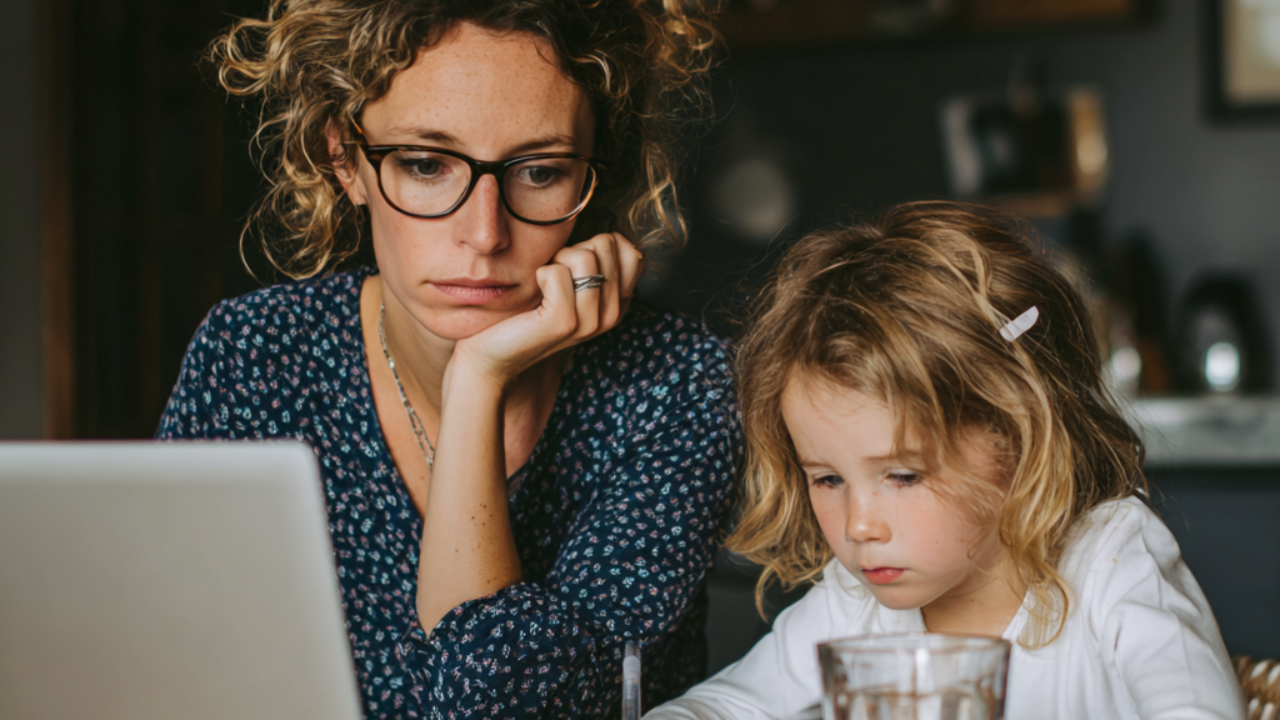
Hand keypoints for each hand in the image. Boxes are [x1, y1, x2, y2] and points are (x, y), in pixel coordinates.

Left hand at [449, 232, 643, 387]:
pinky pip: (557, 273)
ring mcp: (591, 322)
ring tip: (545, 284)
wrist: (496, 352)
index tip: (575, 267)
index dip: (598, 246)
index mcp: (620, 303)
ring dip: (557, 260)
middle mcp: (612, 315)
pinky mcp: (563, 323)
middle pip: (605, 246)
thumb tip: (611, 237)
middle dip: (575, 250)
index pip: (631, 252)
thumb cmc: (530, 309)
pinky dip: (541, 273)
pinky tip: (536, 291)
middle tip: (556, 277)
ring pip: (584, 257)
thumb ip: (598, 262)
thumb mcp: (573, 282)